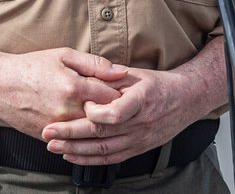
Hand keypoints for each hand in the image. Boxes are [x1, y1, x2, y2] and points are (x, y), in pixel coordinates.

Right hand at [0, 47, 129, 138]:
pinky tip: (77, 117)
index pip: (113, 97)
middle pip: (104, 118)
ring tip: (94, 108)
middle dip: (111, 110)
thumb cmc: (32, 66)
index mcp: (75, 87)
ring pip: (89, 131)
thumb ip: (96, 64)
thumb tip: (122, 71)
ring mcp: (57, 126)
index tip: (121, 90)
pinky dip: (79, 130)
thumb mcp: (65, 55)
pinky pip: (72, 138)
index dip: (120, 93)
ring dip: (96, 122)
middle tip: (112, 101)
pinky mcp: (47, 136)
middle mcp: (68, 110)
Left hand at [43, 65, 206, 165]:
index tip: (80, 104)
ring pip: (103, 149)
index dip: (94, 112)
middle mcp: (141, 123)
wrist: (185, 101)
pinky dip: (89, 159)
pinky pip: (110, 158)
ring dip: (75, 150)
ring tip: (54, 146)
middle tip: (49, 132)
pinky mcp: (137, 149)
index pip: (114, 113)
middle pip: (102, 133)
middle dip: (71, 133)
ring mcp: (139, 139)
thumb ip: (110, 79)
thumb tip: (85, 82)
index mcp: (142, 100)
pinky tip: (72, 156)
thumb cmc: (157, 85)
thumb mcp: (136, 75)